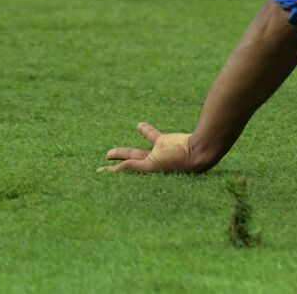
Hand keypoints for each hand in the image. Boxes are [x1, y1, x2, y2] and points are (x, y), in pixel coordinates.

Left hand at [99, 121, 213, 173]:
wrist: (198, 150)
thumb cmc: (177, 163)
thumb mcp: (153, 166)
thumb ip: (134, 166)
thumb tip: (116, 168)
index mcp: (146, 172)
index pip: (125, 171)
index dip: (112, 171)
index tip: (99, 171)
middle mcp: (150, 164)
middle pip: (128, 162)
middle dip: (116, 161)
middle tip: (105, 158)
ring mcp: (157, 153)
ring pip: (136, 151)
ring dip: (124, 151)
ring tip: (111, 152)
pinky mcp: (165, 141)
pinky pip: (152, 136)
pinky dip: (145, 130)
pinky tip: (138, 125)